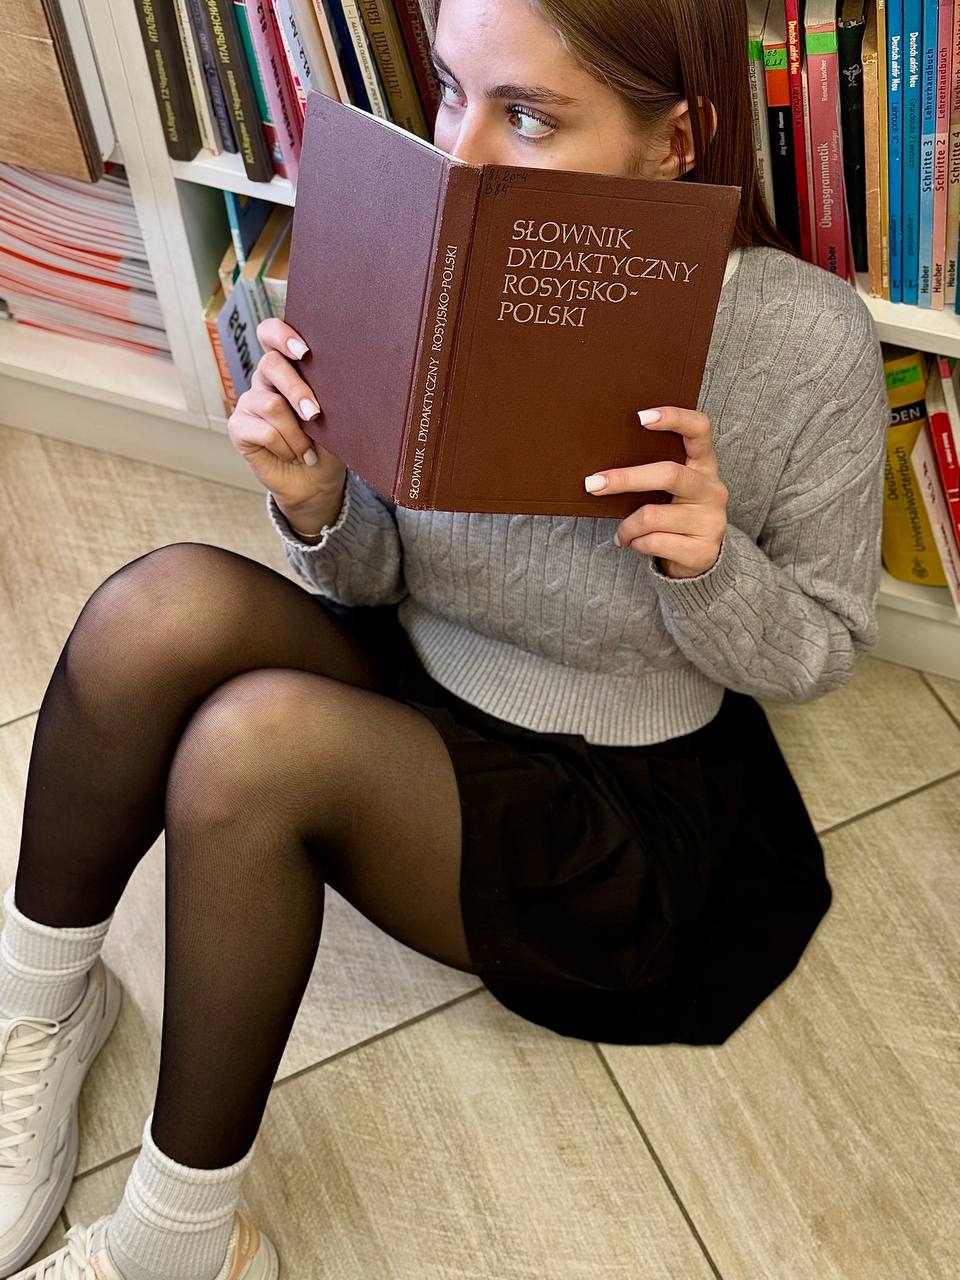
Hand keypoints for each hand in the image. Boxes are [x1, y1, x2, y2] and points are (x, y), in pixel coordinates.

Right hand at [226, 318, 345, 512]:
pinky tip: (293, 455)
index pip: (271, 333)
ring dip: (297, 433)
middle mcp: (265, 380)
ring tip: (308, 450)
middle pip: (271, 365)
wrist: (317, 481)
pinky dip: (285, 447)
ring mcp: (249, 402)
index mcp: (288, 367)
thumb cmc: (327, 444)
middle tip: (315, 414)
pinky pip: (263, 431)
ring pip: (272, 405)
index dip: (281, 334)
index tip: (304, 351)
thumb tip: (341, 381)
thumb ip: (328, 394)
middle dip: (297, 390)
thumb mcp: (336, 416)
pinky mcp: (238, 427)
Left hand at [583, 407, 728, 579]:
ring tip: (622, 532)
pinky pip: (653, 542)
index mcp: (705, 465)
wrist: (699, 559)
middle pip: (668, 474)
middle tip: (593, 484)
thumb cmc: (675, 515)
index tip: (641, 416)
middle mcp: (712, 489)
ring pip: (652, 516)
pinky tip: (635, 543)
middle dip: (626, 479)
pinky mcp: (702, 550)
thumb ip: (652, 472)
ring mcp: (710, 520)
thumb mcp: (671, 490)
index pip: (699, 429)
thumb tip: (602, 468)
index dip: (674, 418)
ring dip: (627, 526)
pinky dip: (636, 544)